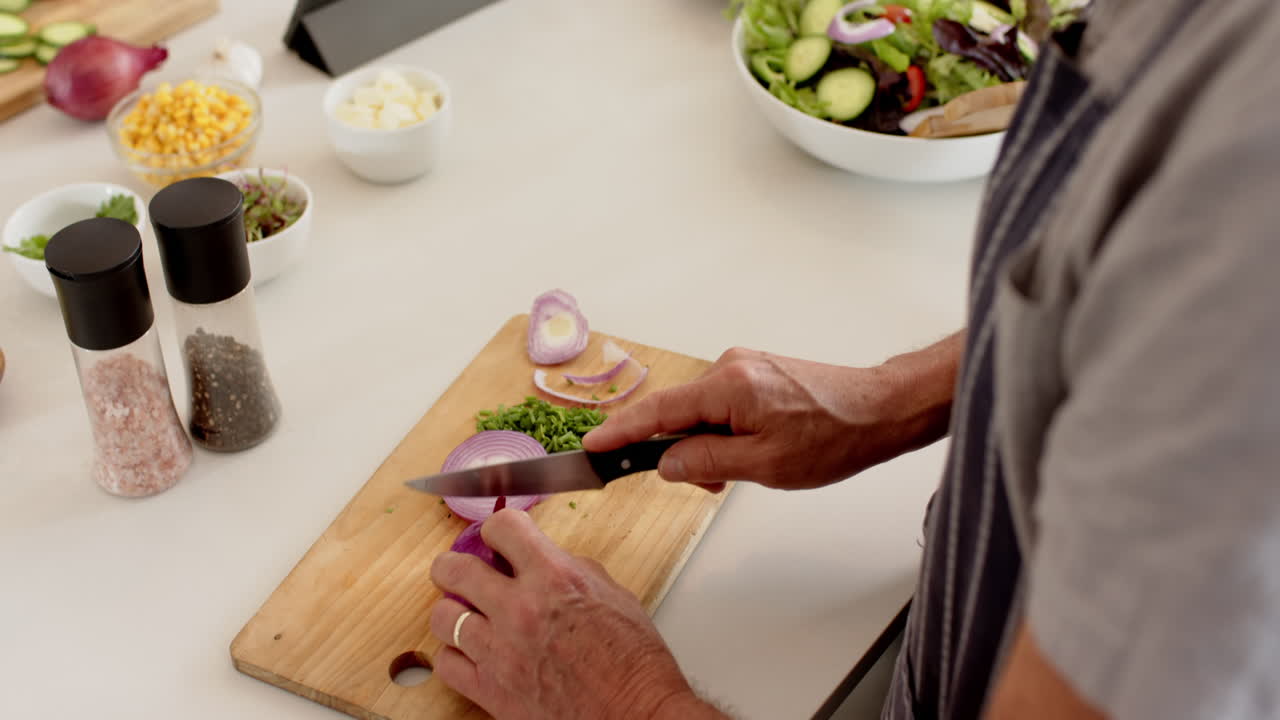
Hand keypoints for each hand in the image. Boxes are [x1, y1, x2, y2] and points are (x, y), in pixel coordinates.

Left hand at [429, 509, 723, 719]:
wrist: (636, 714)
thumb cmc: (634, 661)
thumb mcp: (613, 595)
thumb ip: (570, 570)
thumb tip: (546, 561)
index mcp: (555, 577)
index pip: (502, 527)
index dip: (498, 529)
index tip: (498, 538)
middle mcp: (520, 609)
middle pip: (454, 569)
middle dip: (455, 565)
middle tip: (460, 571)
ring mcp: (500, 651)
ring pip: (442, 617)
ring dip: (452, 612)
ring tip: (466, 615)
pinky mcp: (491, 690)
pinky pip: (446, 664)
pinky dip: (454, 655)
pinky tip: (471, 653)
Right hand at [583, 341, 959, 491]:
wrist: (882, 409)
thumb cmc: (835, 437)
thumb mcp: (765, 466)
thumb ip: (705, 463)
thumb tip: (664, 463)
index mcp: (728, 386)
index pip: (657, 410)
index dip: (619, 431)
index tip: (591, 447)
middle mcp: (729, 366)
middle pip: (676, 412)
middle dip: (678, 451)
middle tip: (708, 487)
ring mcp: (743, 366)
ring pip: (700, 412)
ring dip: (706, 445)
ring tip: (741, 474)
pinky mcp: (756, 372)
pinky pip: (720, 405)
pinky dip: (722, 432)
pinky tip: (748, 454)